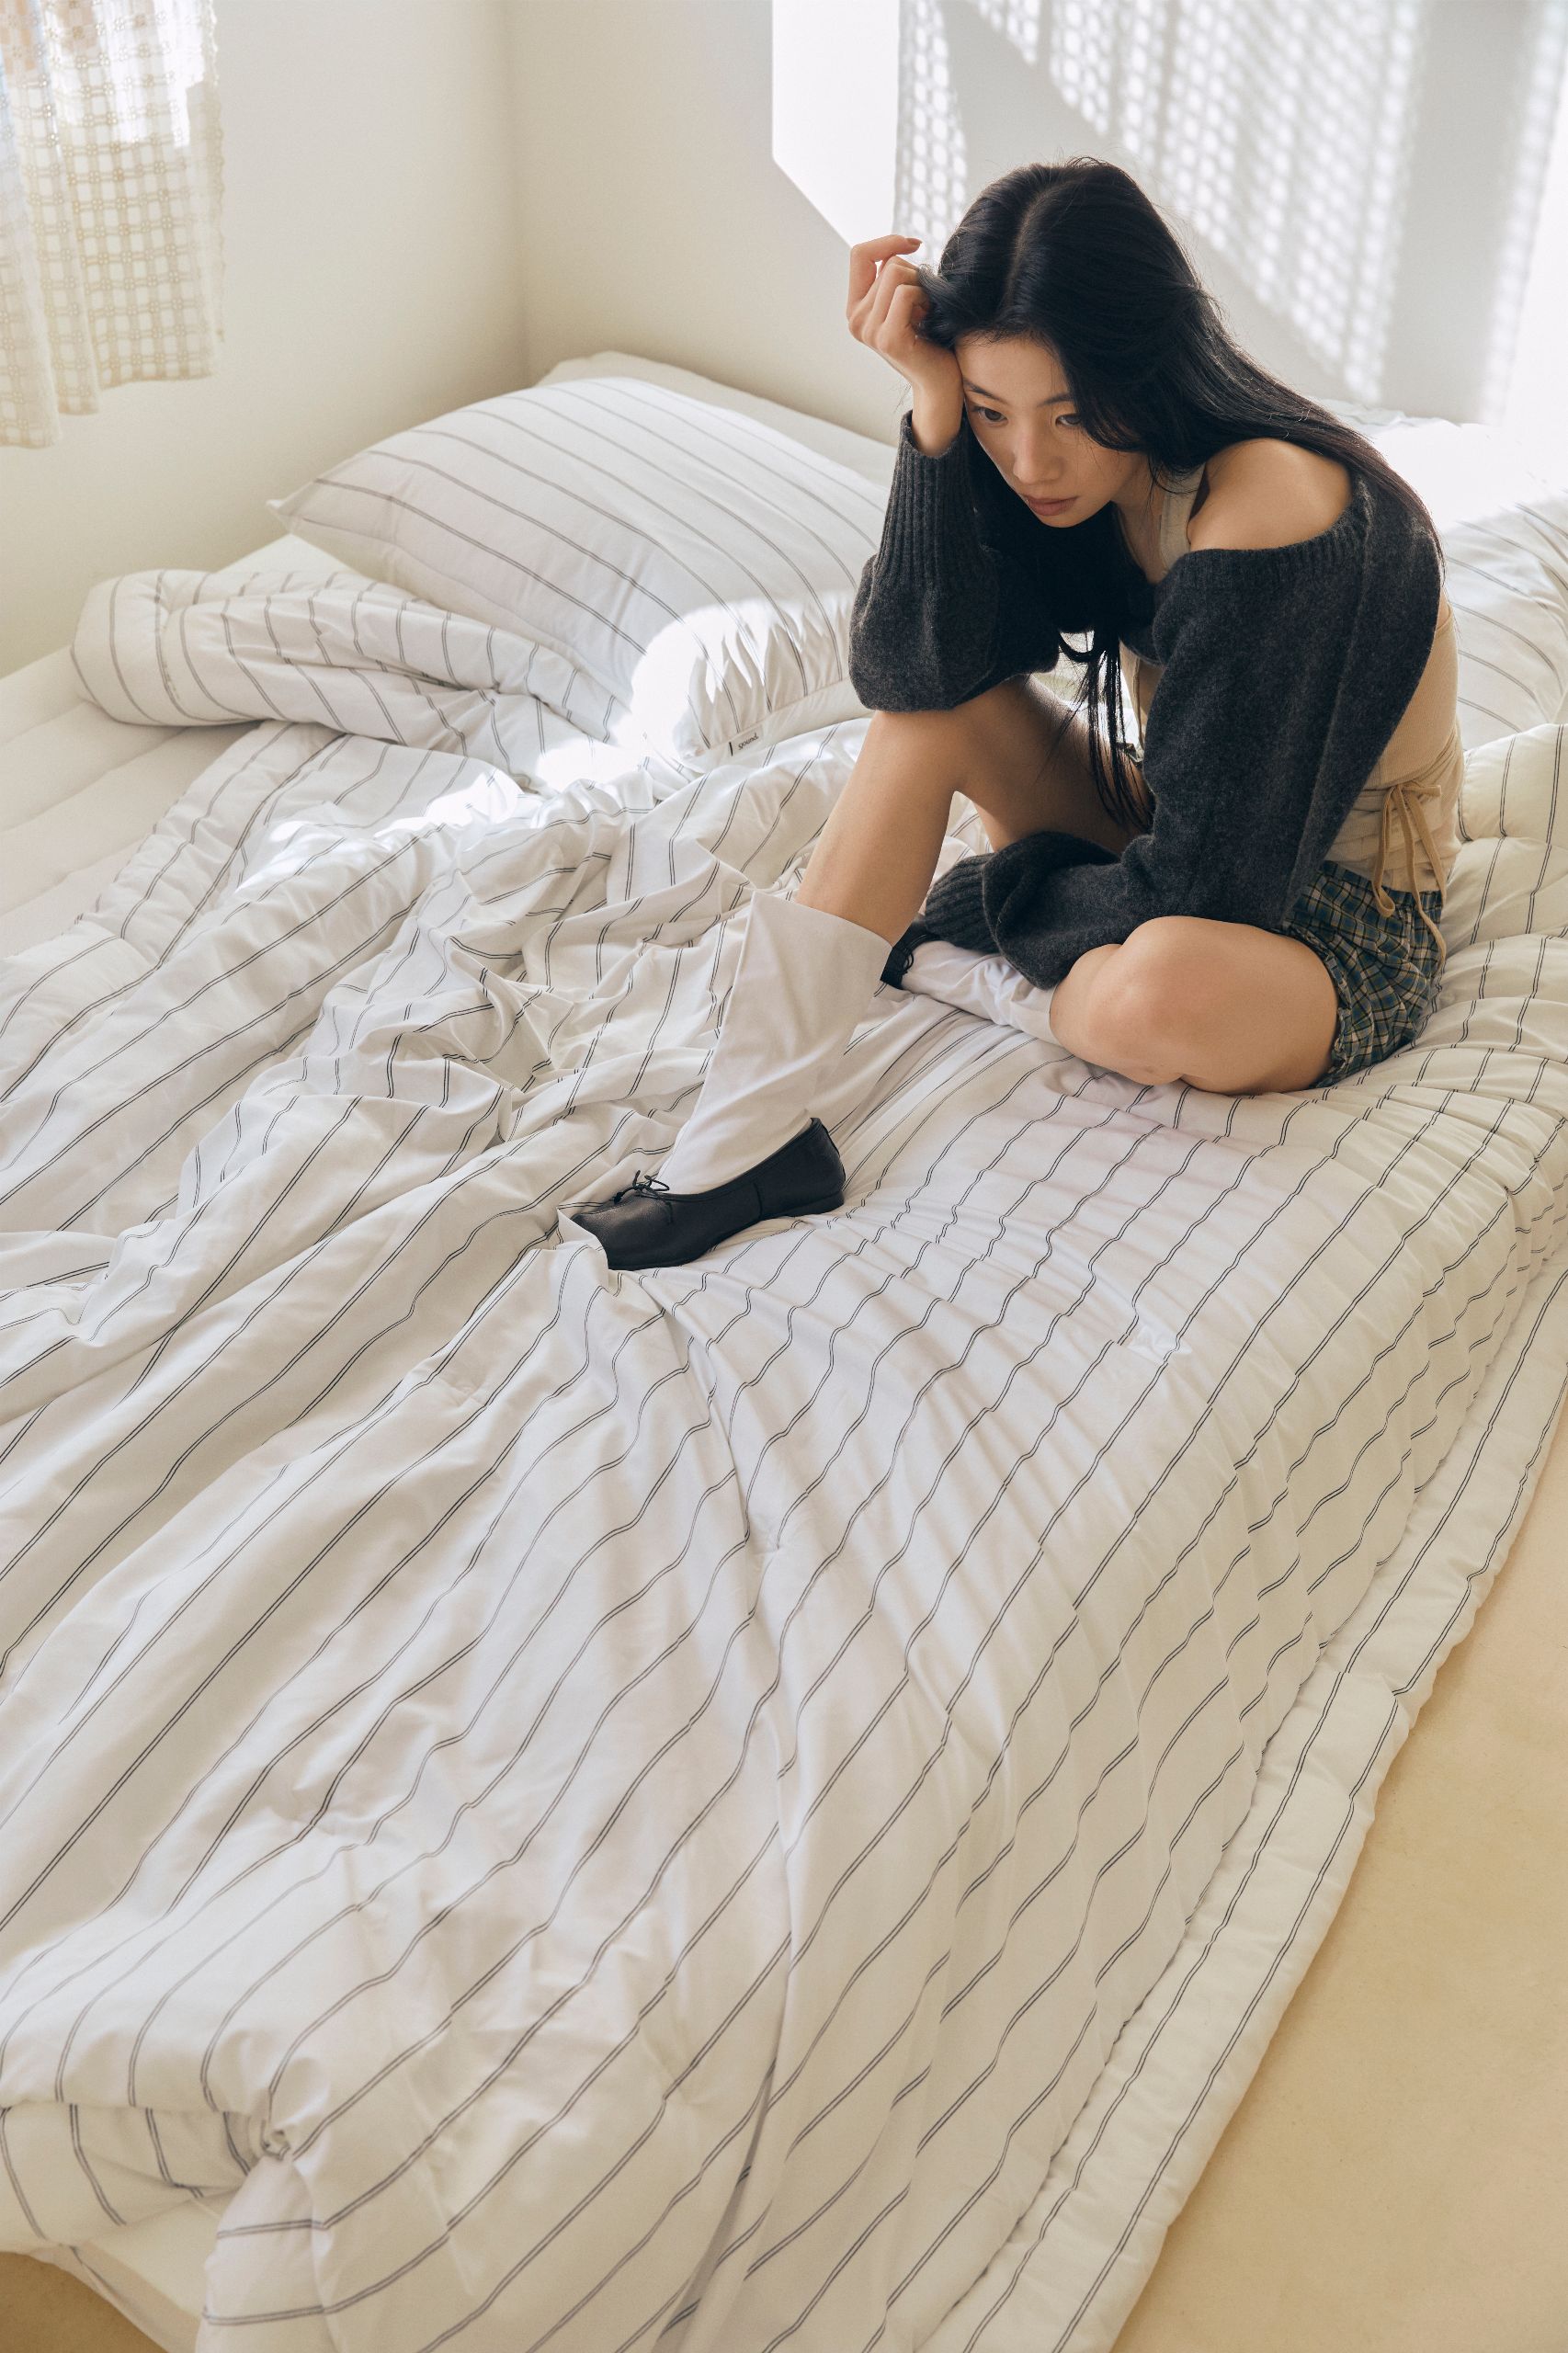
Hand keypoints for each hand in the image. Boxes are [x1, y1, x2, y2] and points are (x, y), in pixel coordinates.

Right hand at [847, 235, 962, 442]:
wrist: (940, 381)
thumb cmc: (929, 337)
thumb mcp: (905, 301)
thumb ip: (892, 277)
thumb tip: (897, 246)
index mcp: (856, 308)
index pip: (859, 254)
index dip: (888, 241)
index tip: (914, 244)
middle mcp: (855, 320)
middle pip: (888, 264)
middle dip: (915, 273)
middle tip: (926, 302)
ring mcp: (869, 331)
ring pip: (896, 274)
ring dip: (921, 285)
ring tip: (927, 310)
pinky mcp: (888, 339)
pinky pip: (906, 293)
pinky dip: (925, 297)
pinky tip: (930, 316)